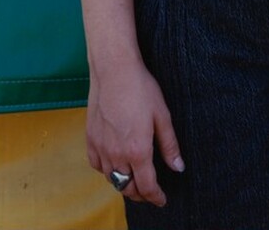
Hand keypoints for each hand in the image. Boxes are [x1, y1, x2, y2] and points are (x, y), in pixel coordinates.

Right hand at [86, 59, 183, 206]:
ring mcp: (101, 148)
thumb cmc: (141, 88)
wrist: (114, 70)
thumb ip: (169, 145)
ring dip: (123, 183)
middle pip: (127, 187)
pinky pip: (97, 165)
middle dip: (140, 194)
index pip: (147, 186)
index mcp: (138, 151)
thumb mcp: (162, 115)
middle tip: (150, 192)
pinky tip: (114, 164)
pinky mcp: (90, 139)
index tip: (162, 200)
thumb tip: (178, 167)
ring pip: (111, 179)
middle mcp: (117, 155)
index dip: (156, 197)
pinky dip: (106, 170)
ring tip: (134, 180)